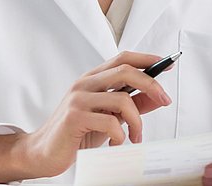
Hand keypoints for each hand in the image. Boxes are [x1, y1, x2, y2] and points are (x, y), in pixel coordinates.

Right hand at [17, 51, 173, 177]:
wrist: (43, 153)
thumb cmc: (76, 134)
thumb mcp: (109, 117)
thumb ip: (131, 105)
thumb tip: (157, 96)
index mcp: (92, 79)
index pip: (123, 58)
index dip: (147, 59)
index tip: (167, 64)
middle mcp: (85, 84)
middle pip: (126, 70)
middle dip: (152, 85)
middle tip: (165, 100)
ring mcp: (78, 99)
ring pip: (123, 99)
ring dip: (138, 122)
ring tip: (136, 137)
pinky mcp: (75, 117)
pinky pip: (111, 122)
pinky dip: (121, 136)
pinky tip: (116, 145)